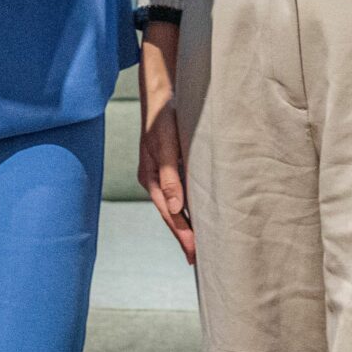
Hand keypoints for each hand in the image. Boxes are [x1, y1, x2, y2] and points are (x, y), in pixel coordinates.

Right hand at [135, 23, 193, 262]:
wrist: (161, 91)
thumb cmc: (164, 117)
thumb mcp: (166, 144)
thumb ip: (171, 175)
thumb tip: (175, 208)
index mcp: (151, 178)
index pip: (169, 214)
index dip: (183, 235)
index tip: (194, 255)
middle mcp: (155, 180)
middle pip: (171, 214)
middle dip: (184, 236)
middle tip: (198, 260)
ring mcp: (161, 173)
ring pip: (175, 205)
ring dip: (187, 224)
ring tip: (199, 245)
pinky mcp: (170, 165)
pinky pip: (180, 192)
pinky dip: (188, 206)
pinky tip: (198, 213)